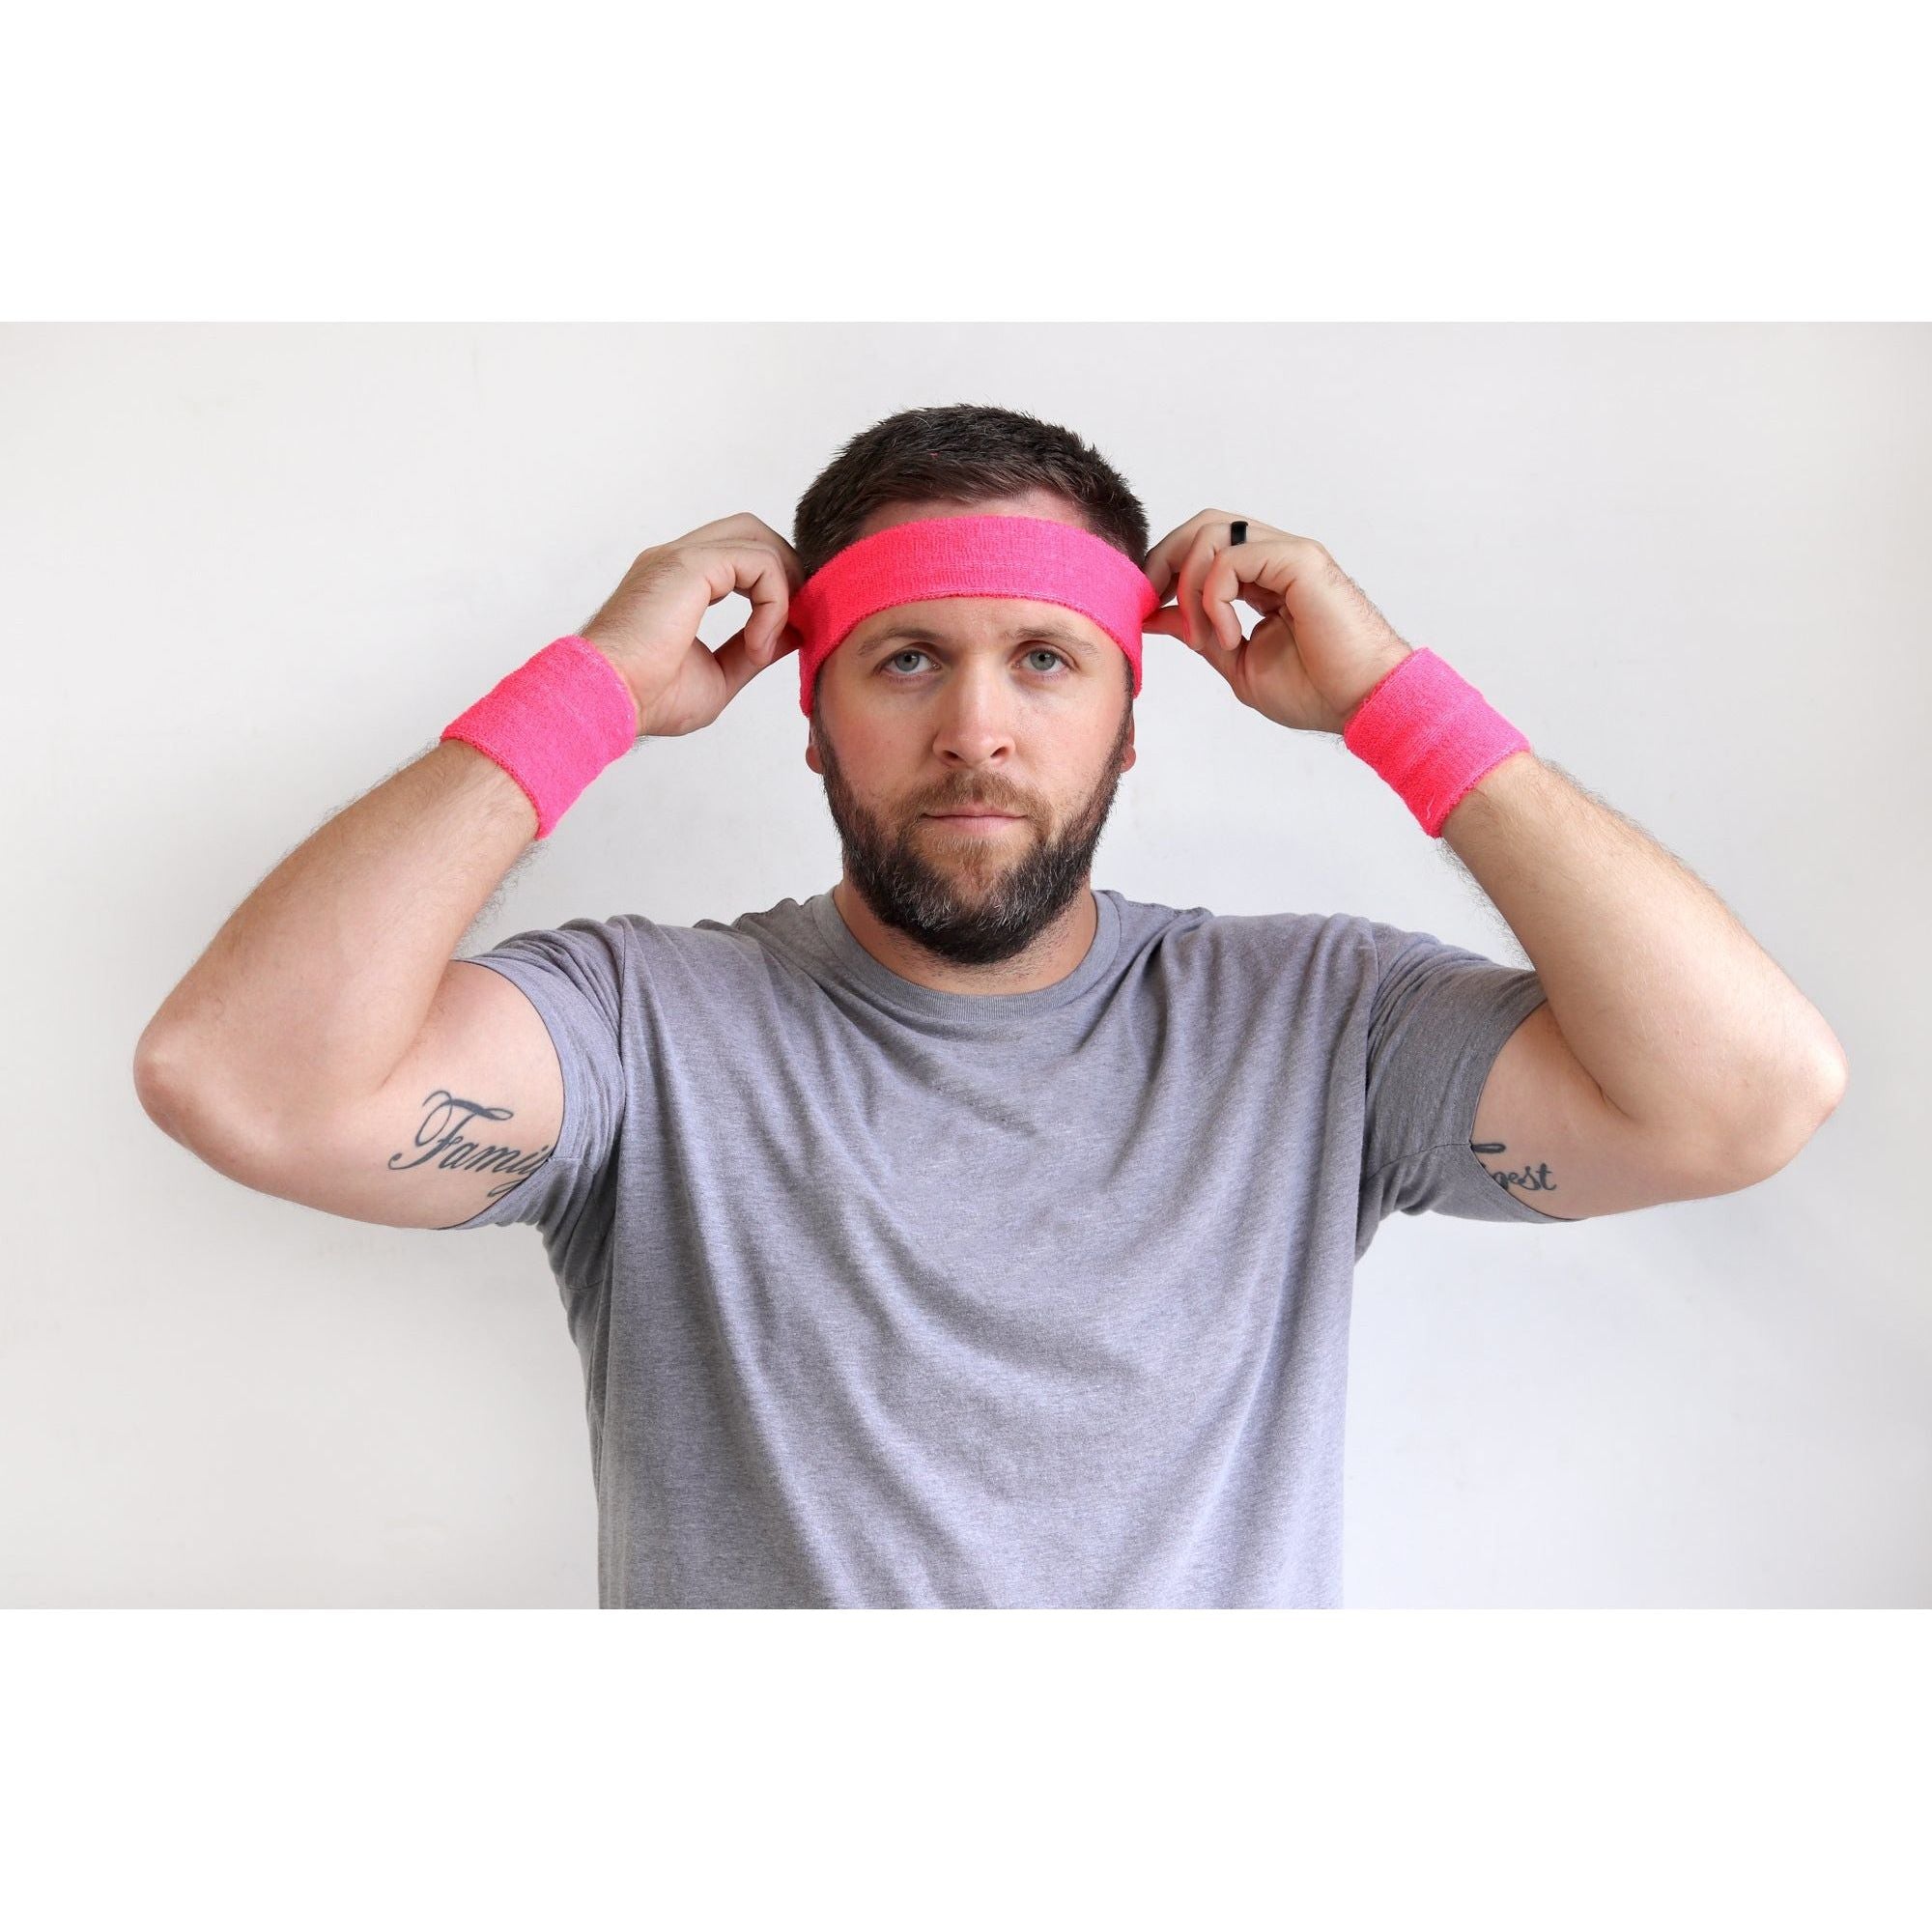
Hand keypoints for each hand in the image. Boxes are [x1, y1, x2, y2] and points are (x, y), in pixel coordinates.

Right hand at [578, 512, 802, 737]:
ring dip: (781, 590)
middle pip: (751, 533)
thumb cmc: (647, 697)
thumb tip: (792, 634)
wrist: (609, 699)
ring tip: (767, 639)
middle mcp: (678, 561)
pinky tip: (756, 642)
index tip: (781, 637)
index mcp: (679, 583)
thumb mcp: (720, 675)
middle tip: (791, 623)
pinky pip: (758, 563)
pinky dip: (772, 603)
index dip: (773, 589)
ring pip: (758, 540)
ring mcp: (681, 558)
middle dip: (785, 572)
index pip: (740, 558)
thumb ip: (754, 648)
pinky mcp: (690, 565)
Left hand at [1142, 509, 1413, 735]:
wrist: (1362, 703)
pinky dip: (1215, 598)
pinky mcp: (1299, 560)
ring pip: (1211, 533)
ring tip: (1200, 635)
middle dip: (1164, 561)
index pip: (1203, 548)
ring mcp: (1289, 554)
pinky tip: (1231, 637)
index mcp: (1264, 578)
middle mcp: (1276, 558)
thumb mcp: (1236, 661)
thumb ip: (1198, 631)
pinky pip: (1232, 557)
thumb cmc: (1316, 690)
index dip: (1166, 570)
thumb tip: (1155, 613)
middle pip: (1203, 525)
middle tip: (1150, 604)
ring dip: (1189, 586)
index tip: (1145, 607)